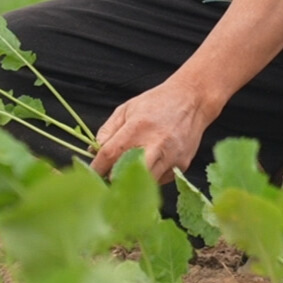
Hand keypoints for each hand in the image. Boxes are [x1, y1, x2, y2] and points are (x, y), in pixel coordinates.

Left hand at [90, 78, 213, 183]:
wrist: (192, 100)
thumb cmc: (156, 103)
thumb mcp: (127, 109)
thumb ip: (108, 130)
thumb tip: (94, 151)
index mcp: (137, 128)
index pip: (110, 155)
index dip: (96, 168)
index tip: (90, 175)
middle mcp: (155, 144)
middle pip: (128, 174)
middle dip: (114, 180)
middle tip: (107, 181)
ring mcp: (170, 157)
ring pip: (144, 182)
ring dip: (133, 182)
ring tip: (127, 176)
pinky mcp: (182, 166)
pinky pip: (161, 180)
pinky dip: (151, 178)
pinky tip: (151, 166)